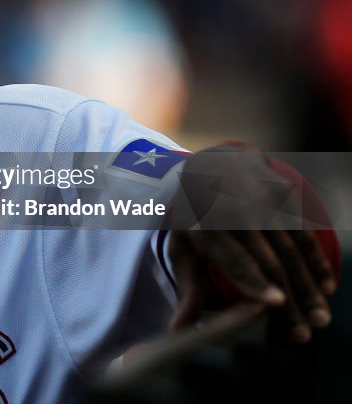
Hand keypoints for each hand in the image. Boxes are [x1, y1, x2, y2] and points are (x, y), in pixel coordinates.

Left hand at [167, 146, 337, 342]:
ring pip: (291, 250)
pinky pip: (303, 233)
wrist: (210, 167)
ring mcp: (261, 199)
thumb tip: (177, 331)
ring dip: (308, 286)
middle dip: (288, 299)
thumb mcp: (184, 250)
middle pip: (267, 260)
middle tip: (302, 335)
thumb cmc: (196, 221)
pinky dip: (316, 261)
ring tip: (319, 319)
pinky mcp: (283, 195)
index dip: (253, 279)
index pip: (232, 256)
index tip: (275, 303)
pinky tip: (326, 287)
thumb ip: (188, 289)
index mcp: (204, 224)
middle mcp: (233, 209)